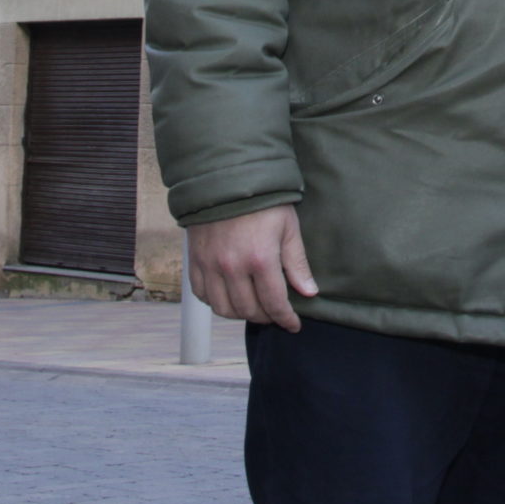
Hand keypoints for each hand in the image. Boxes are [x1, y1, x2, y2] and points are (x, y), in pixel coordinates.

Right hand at [187, 205, 318, 330]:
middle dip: (265, 316)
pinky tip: (229, 295)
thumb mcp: (288, 227)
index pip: (274, 303)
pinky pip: (202, 295)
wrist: (226, 178)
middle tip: (275, 313)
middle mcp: (232, 267)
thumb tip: (309, 293)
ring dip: (240, 313)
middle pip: (248, 310)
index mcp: (260, 259)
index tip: (293, 325)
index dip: (286, 319)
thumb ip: (297, 263)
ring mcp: (210, 265)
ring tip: (253, 306)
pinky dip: (216, 302)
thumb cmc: (263, 201)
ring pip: (223, 309)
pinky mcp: (195, 260)